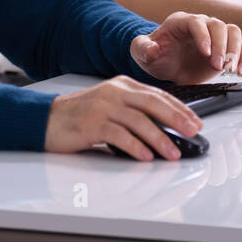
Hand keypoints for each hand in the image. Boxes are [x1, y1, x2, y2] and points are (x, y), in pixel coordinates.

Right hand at [44, 75, 201, 160]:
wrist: (45, 119)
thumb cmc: (79, 116)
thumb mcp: (110, 105)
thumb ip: (133, 111)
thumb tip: (164, 129)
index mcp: (122, 85)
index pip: (158, 94)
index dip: (180, 108)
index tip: (195, 122)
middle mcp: (114, 92)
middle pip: (152, 103)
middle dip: (176, 118)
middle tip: (193, 132)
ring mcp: (102, 107)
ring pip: (139, 121)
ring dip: (159, 138)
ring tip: (173, 153)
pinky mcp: (91, 124)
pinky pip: (118, 135)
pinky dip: (135, 147)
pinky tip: (145, 156)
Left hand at [130, 11, 241, 83]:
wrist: (165, 67)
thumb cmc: (154, 55)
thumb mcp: (140, 52)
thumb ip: (142, 48)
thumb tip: (153, 49)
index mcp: (181, 22)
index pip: (196, 22)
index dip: (203, 35)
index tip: (205, 52)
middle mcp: (200, 26)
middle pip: (219, 25)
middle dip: (221, 45)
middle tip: (217, 65)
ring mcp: (214, 37)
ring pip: (233, 32)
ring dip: (234, 50)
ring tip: (229, 68)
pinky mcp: (224, 50)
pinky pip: (241, 46)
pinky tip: (240, 69)